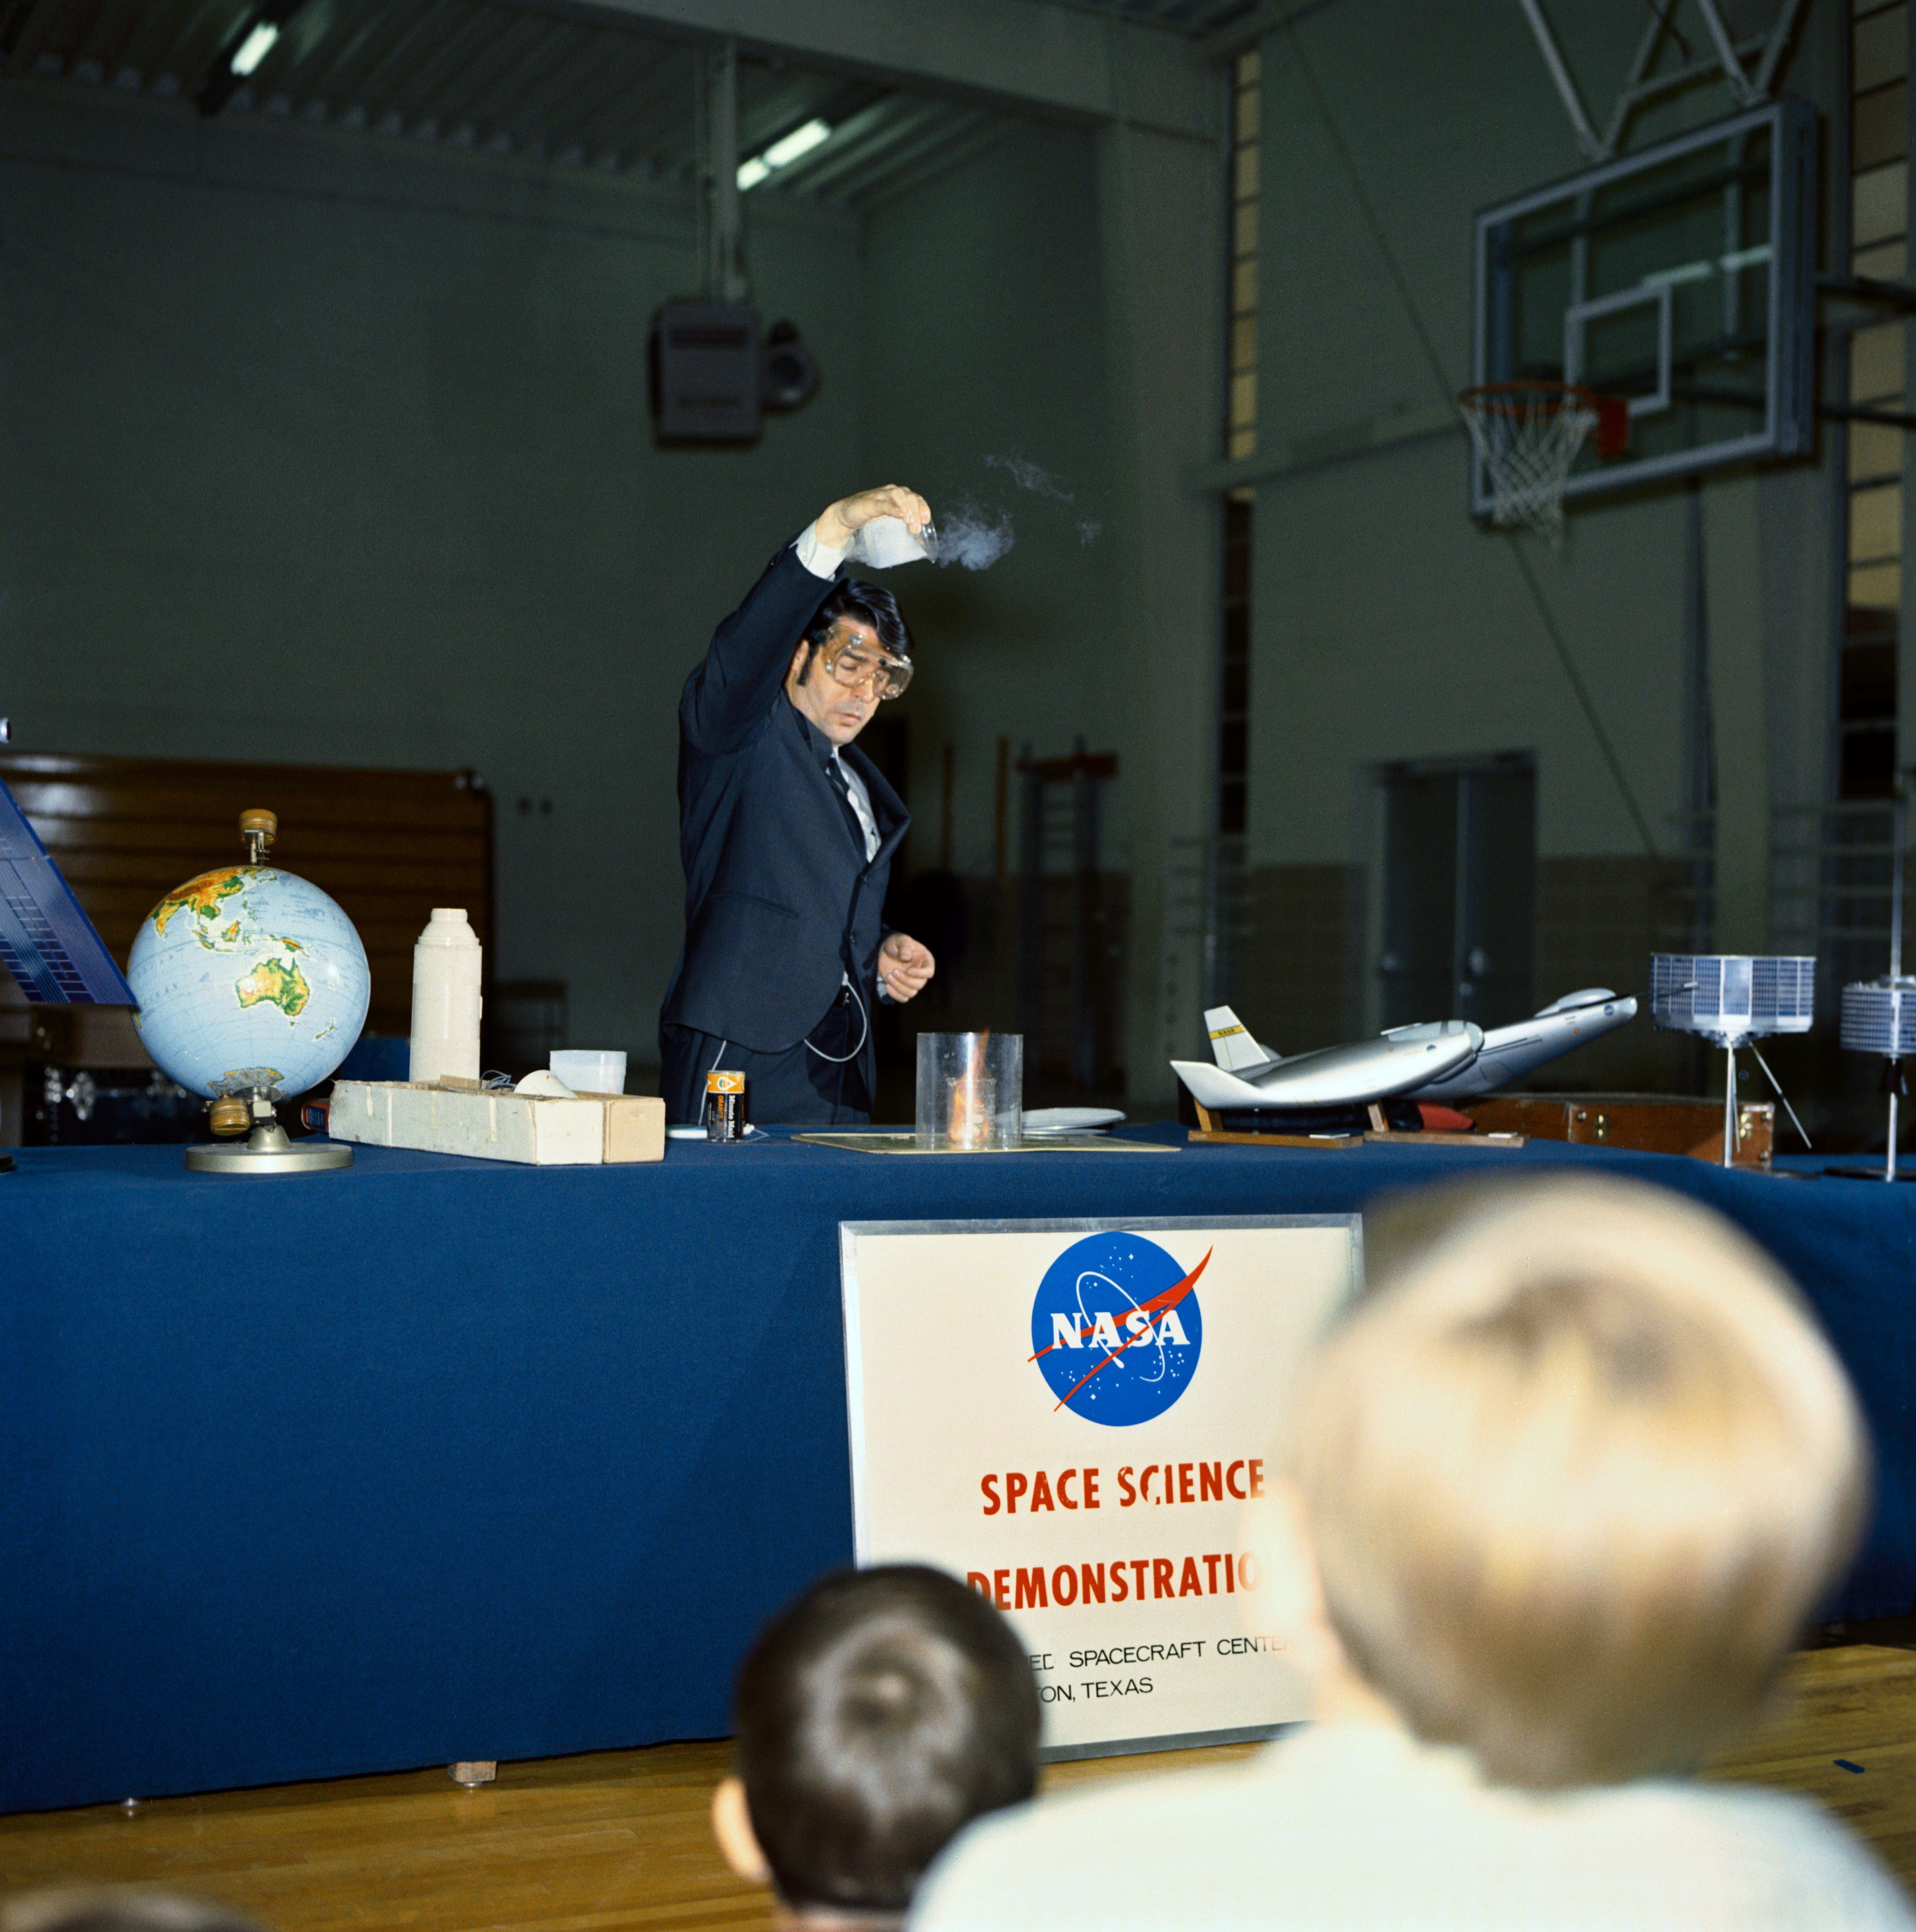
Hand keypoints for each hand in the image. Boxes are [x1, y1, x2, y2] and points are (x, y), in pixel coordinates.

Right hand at [816, 486, 931, 551]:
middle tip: (916, 529)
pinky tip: (900, 514)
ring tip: (909, 522)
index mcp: (900, 496)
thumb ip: (902, 526)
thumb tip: (920, 540)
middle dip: (916, 512)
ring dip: (907, 509)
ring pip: (899, 496)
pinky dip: (893, 508)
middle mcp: (892, 492)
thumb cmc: (870, 518)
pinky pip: (884, 503)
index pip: (917, 499)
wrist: (846, 516)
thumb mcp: (890, 521)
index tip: (926, 522)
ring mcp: (881, 495)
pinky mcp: (870, 501)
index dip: (923, 508)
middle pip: (910, 497)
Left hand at [878, 932, 934, 1002]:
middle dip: (906, 980)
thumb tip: (906, 958)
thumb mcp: (900, 940)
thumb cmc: (896, 943)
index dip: (921, 974)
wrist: (885, 951)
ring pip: (911, 993)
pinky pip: (903, 998)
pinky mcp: (902, 987)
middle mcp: (921, 974)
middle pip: (920, 984)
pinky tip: (887, 985)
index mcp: (926, 961)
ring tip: (888, 976)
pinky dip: (895, 995)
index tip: (909, 971)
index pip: (929, 972)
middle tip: (893, 971)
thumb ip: (904, 946)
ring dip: (899, 987)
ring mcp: (912, 982)